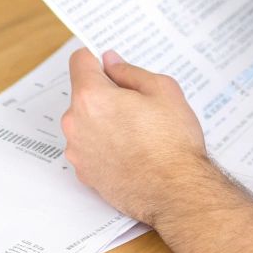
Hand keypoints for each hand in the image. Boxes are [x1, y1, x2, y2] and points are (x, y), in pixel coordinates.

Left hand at [61, 47, 210, 223]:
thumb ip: (130, 72)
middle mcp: (75, 123)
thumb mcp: (162, 90)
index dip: (97, 58)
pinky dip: (104, 145)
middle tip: (136, 105)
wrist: (176, 193)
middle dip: (105, 94)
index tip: (110, 65)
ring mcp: (77, 151)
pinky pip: (89, 147)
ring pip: (86, 122)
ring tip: (136, 133)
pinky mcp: (84, 174)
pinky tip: (130, 152)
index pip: (79, 60)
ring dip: (103, 121)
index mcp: (92, 97)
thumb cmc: (173, 143)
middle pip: (83, 94)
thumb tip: (111, 63)